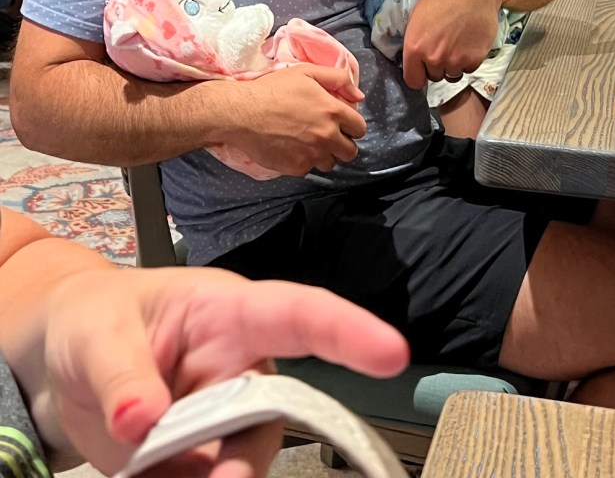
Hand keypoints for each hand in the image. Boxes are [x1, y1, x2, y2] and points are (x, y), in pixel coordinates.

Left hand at [42, 266, 408, 476]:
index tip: (391, 354)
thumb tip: (142, 421)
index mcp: (228, 314)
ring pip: (242, 465)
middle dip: (246, 457)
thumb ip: (121, 375)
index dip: (348, 331)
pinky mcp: (200, 465)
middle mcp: (240, 369)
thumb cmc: (93, 320)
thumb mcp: (97, 333)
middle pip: (274, 416)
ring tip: (148, 472)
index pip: (297, 314)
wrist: (62, 364)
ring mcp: (223, 422)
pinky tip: (145, 477)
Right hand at [220, 65, 366, 175]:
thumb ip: (338, 79)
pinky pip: (309, 169)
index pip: (359, 128)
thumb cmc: (273, 89)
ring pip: (330, 164)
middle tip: (326, 136)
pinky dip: (303, 161)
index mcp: (333, 112)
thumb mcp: (306, 72)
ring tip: (308, 143)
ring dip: (324, 155)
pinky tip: (291, 148)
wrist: (242, 113)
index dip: (351, 126)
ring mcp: (312, 155)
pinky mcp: (297, 168)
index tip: (341, 124)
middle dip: (342, 144)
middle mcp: (327, 136)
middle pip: (350, 152)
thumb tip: (359, 96)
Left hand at [403, 0, 504, 88]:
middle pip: (434, 77)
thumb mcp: (417, 18)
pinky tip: (469, 44)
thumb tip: (415, 58)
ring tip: (457, 45)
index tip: (422, 68)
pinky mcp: (475, 59)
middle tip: (443, 48)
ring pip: (452, 75)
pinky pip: (469, 69)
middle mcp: (434, 59)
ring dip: (453, 64)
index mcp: (415, 48)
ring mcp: (456, 61)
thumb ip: (415, 43)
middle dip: (436, 66)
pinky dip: (469, 61)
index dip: (418, 75)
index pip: (413, 81)